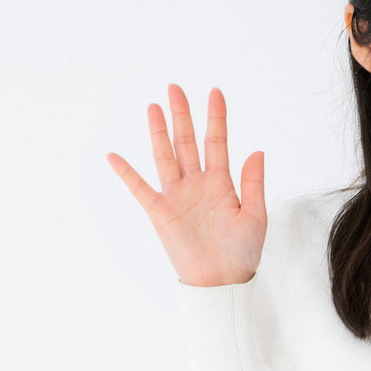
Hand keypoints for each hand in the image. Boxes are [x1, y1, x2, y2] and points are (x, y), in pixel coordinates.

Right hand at [107, 83, 267, 286]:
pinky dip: (126, 173)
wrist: (220, 282)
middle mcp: (196, 184)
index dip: (216, 117)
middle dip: (182, 115)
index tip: (214, 92)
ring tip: (153, 108)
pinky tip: (113, 155)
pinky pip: (140, 188)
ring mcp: (177, 196)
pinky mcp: (160, 213)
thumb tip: (257, 151)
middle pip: (187, 142)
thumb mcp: (255, 217)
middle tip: (175, 88)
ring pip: (165, 157)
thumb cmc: (241, 253)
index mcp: (221, 183)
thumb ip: (254, 183)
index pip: (217, 142)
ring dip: (159, 133)